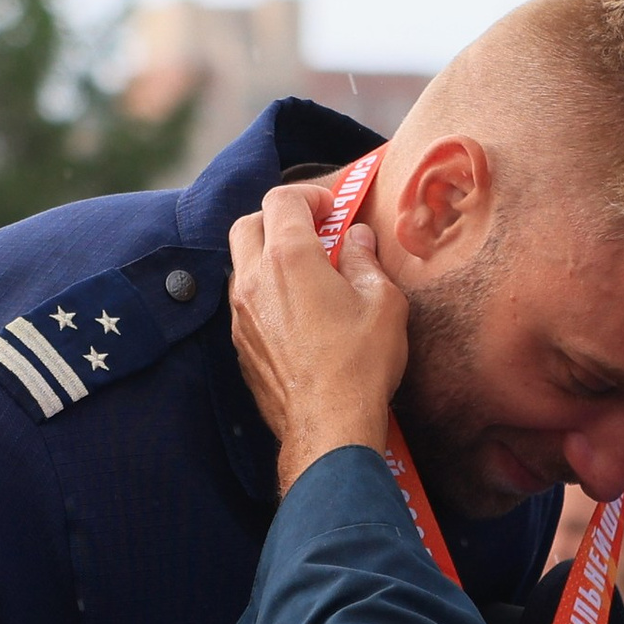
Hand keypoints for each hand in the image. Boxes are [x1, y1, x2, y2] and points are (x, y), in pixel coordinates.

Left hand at [229, 185, 409, 491]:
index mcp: (289, 258)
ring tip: (306, 274)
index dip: (308, 195)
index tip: (332, 209)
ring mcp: (241, 314)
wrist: (329, 427)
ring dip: (267, 257)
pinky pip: (244, 302)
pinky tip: (297, 312)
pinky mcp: (240, 345)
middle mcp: (254, 280)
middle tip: (313, 232)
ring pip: (241, 264)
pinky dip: (264, 292)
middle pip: (247, 224)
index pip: (281, 199)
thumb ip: (366, 261)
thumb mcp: (383, 302)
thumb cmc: (360, 364)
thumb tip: (356, 239)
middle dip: (277, 219)